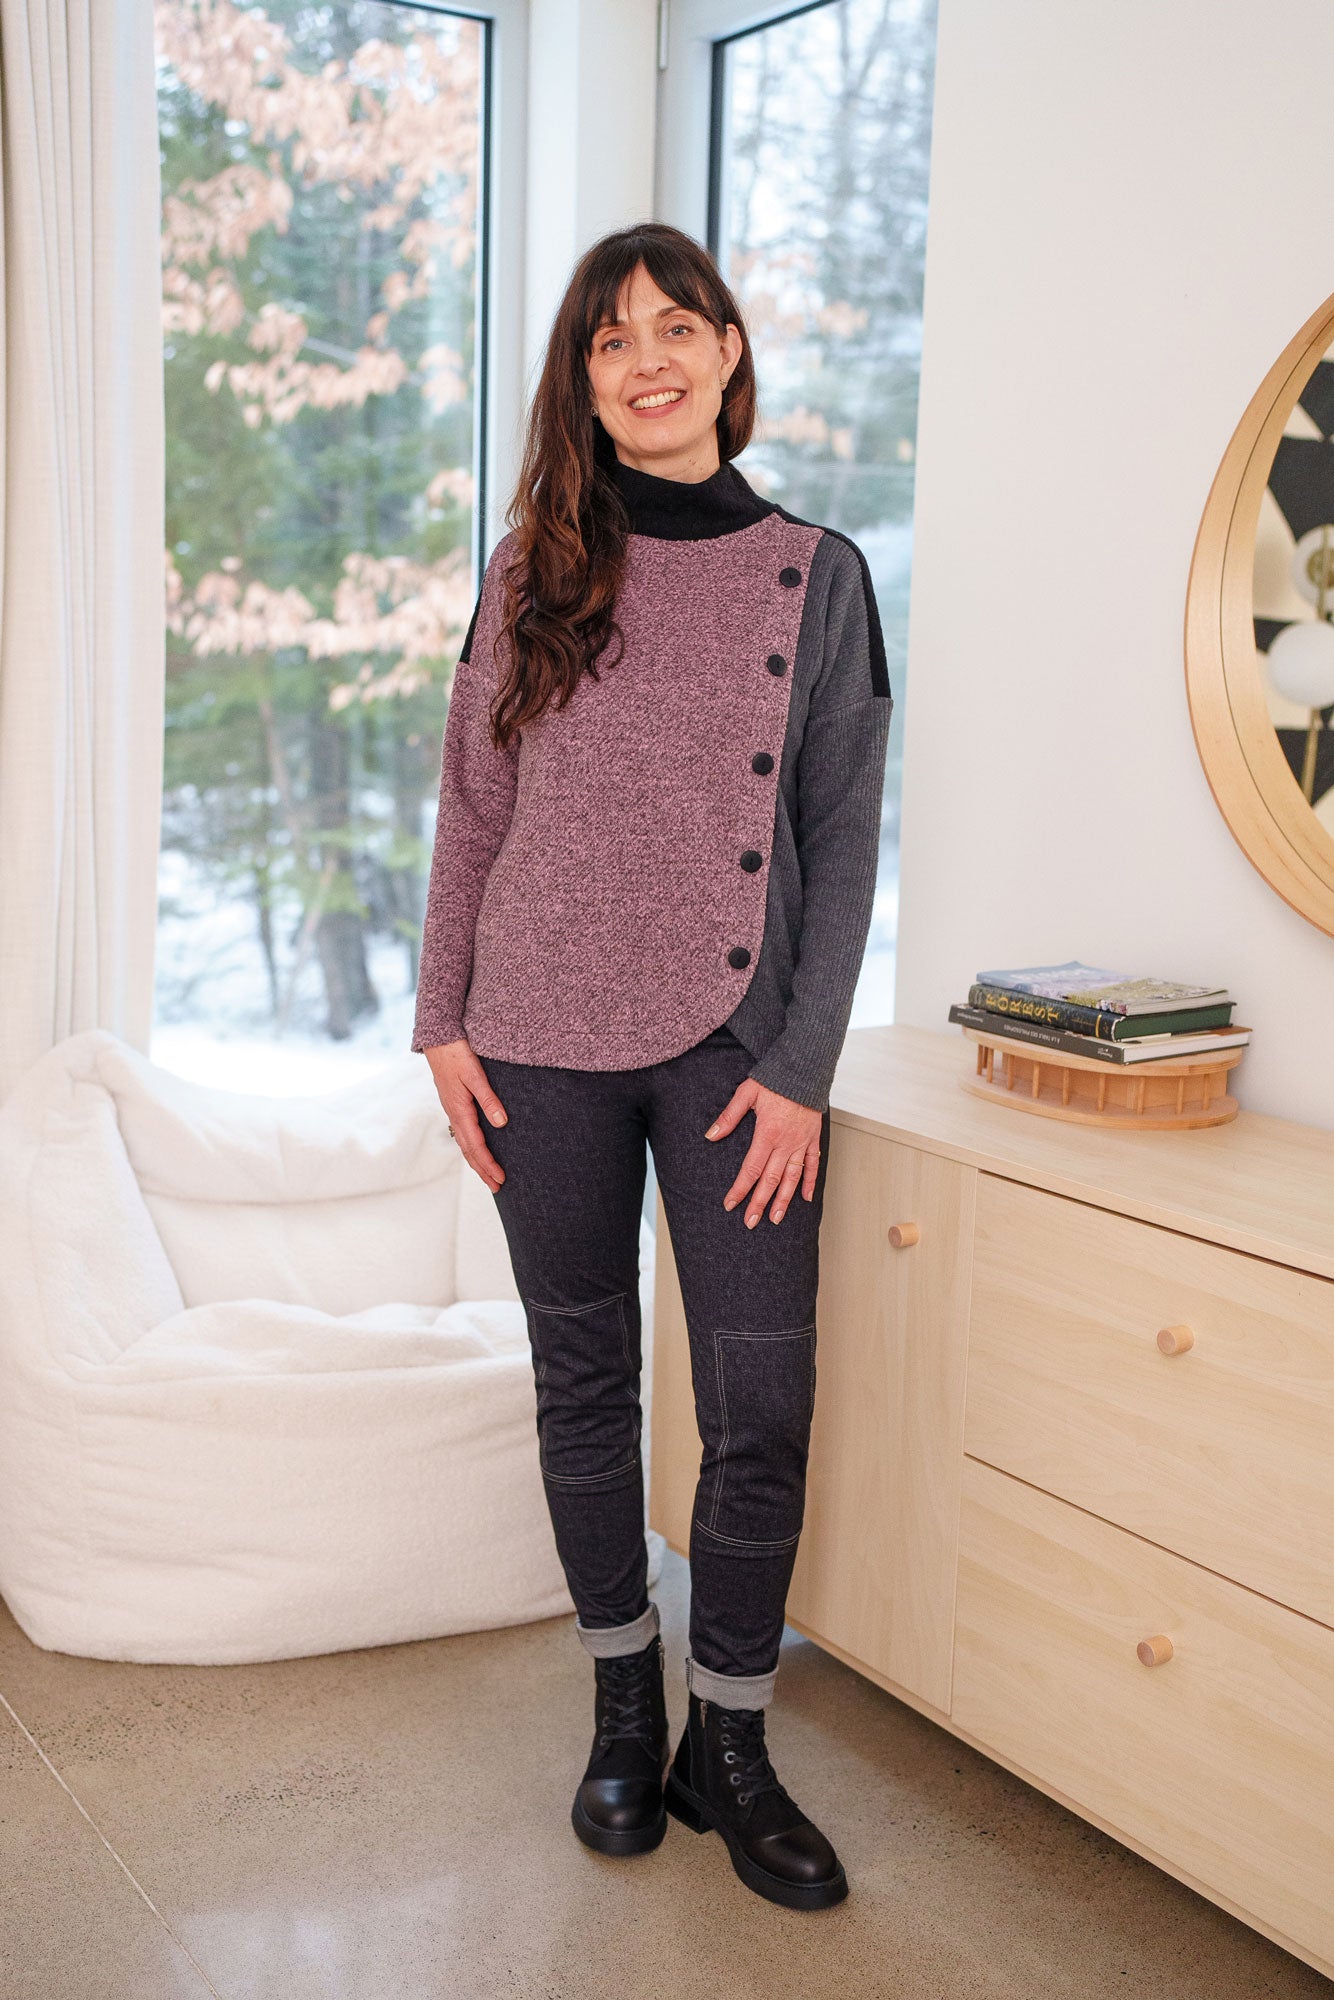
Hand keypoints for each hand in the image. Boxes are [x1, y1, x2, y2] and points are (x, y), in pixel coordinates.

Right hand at [422, 1038, 507, 1191]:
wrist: (438, 1039)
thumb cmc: (457, 1054)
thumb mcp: (475, 1075)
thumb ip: (489, 1099)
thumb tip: (501, 1123)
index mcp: (459, 1110)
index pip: (476, 1146)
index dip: (488, 1164)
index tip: (501, 1179)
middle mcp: (454, 1114)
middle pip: (468, 1150)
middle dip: (482, 1170)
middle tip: (497, 1187)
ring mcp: (452, 1109)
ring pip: (464, 1143)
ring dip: (476, 1161)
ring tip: (487, 1175)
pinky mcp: (453, 1104)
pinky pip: (462, 1132)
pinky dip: (470, 1146)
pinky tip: (476, 1148)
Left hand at [705, 1078, 821, 1226]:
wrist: (804, 1068)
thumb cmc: (774, 1079)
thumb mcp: (746, 1094)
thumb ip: (729, 1117)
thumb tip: (711, 1136)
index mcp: (767, 1134)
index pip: (751, 1169)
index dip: (740, 1189)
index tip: (731, 1204)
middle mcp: (785, 1143)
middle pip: (771, 1180)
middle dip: (759, 1203)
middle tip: (751, 1222)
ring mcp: (801, 1142)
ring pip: (792, 1178)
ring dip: (784, 1200)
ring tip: (776, 1218)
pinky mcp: (813, 1138)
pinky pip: (813, 1165)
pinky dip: (809, 1182)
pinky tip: (805, 1198)